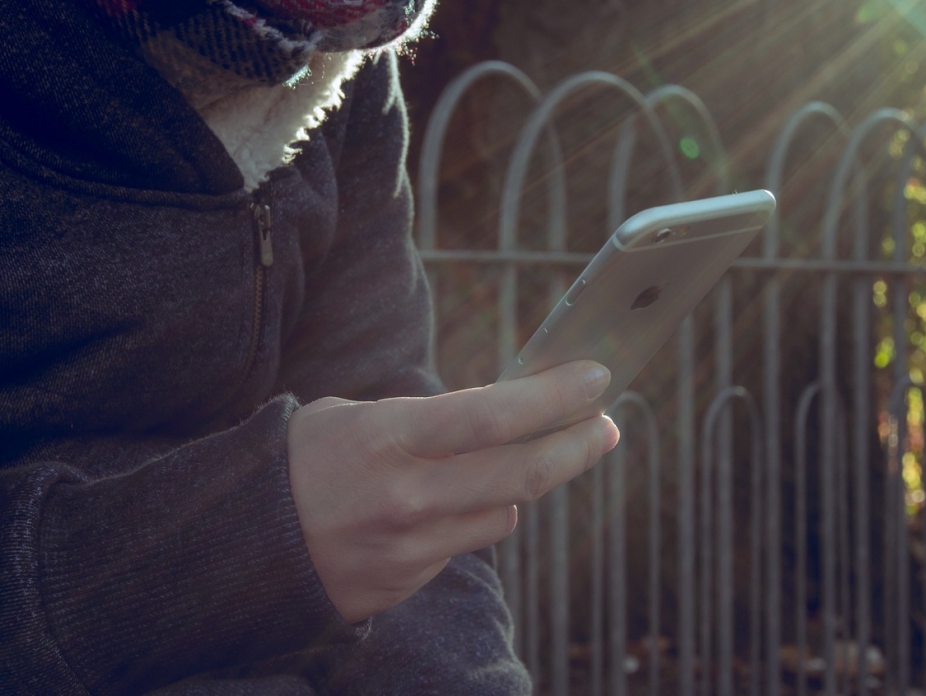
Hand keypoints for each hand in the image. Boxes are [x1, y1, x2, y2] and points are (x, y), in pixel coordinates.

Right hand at [286, 360, 619, 623]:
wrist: (242, 542)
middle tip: (605, 426)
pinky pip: (464, 546)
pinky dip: (470, 520)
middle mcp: (405, 498)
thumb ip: (427, 420)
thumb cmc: (303, 461)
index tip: (595, 377)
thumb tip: (504, 416)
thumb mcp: (356, 417)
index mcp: (386, 437)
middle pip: (521, 474)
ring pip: (502, 516)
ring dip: (517, 487)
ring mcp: (408, 549)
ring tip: (505, 464)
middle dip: (577, 446)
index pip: (492, 415)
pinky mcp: (406, 584)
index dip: (553, 395)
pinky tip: (445, 505)